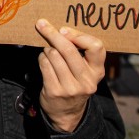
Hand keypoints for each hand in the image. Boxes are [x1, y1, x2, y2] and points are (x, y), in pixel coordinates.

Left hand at [35, 18, 105, 132]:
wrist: (67, 113)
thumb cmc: (75, 83)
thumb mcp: (86, 71)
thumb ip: (80, 53)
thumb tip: (61, 28)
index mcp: (97, 71)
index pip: (96, 47)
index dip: (79, 35)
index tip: (64, 29)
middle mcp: (86, 80)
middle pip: (69, 49)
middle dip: (53, 34)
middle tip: (42, 24)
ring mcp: (71, 87)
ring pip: (54, 55)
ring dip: (47, 49)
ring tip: (47, 50)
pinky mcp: (55, 91)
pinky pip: (44, 65)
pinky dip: (41, 58)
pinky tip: (44, 60)